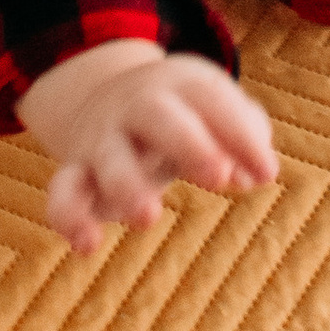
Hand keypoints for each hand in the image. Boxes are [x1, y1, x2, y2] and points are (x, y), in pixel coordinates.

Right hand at [19, 41, 278, 254]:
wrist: (109, 97)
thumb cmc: (186, 114)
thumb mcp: (217, 111)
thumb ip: (244, 136)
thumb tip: (256, 174)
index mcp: (181, 86)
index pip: (213, 101)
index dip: (241, 136)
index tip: (266, 174)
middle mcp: (138, 107)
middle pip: (158, 115)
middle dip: (190, 144)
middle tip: (219, 177)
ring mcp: (104, 139)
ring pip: (109, 157)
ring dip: (127, 184)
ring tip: (148, 216)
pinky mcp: (76, 173)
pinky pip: (62, 192)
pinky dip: (68, 216)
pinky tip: (87, 244)